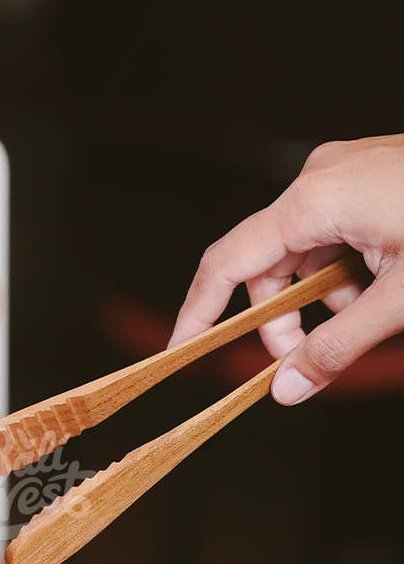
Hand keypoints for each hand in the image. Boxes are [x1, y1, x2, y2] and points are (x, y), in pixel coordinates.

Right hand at [169, 134, 403, 403]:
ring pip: (299, 251)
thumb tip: (288, 390)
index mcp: (314, 201)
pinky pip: (328, 233)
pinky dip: (339, 272)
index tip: (180, 351)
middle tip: (299, 362)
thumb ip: (338, 347)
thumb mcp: (402, 297)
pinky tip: (374, 290)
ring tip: (358, 321)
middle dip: (277, 317)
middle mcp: (318, 179)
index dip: (198, 312)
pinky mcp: (365, 178)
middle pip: (264, 262)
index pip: (226, 263)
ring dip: (315, 298)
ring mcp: (343, 173)